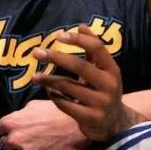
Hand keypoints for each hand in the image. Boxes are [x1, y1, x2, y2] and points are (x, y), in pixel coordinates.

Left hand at [0, 100, 89, 149]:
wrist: (77, 126)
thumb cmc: (55, 112)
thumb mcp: (33, 106)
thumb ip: (19, 115)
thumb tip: (16, 120)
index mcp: (11, 123)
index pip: (0, 129)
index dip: (8, 129)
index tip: (16, 129)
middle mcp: (14, 140)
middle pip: (5, 144)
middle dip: (14, 142)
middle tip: (26, 138)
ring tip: (36, 148)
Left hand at [32, 26, 143, 142]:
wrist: (115, 123)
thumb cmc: (103, 90)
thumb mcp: (103, 71)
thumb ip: (93, 50)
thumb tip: (81, 26)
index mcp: (112, 70)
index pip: (97, 48)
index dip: (78, 40)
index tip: (59, 36)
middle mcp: (109, 85)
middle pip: (80, 66)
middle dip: (56, 57)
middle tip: (36, 53)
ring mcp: (100, 103)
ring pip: (68, 87)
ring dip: (49, 80)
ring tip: (35, 77)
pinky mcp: (91, 118)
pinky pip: (66, 104)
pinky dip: (55, 97)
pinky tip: (49, 92)